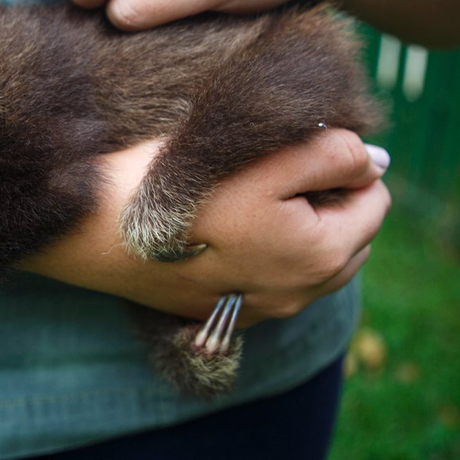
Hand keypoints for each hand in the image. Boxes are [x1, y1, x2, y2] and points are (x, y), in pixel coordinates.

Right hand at [30, 129, 389, 326]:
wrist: (87, 228)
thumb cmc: (173, 184)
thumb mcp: (262, 155)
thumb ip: (332, 153)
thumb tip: (372, 162)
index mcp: (320, 256)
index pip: (372, 197)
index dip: (339, 160)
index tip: (287, 145)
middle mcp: (297, 296)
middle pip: (346, 233)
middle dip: (323, 197)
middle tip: (263, 168)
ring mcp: (257, 310)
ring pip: (308, 259)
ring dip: (293, 225)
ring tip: (240, 196)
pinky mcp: (220, 314)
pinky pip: (266, 279)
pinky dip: (259, 252)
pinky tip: (217, 229)